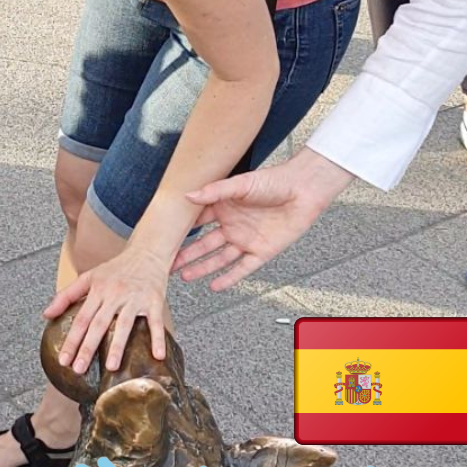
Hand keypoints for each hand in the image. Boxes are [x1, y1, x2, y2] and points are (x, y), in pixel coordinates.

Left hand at [43, 244, 168, 373]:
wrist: (147, 252)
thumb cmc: (117, 268)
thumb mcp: (89, 276)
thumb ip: (67, 295)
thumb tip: (46, 314)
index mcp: (98, 289)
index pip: (81, 318)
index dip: (71, 340)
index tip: (63, 360)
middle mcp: (115, 294)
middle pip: (99, 323)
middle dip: (88, 347)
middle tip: (79, 368)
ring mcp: (134, 298)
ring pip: (125, 324)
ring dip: (118, 346)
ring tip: (111, 368)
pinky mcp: (154, 301)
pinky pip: (156, 322)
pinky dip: (158, 339)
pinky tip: (157, 356)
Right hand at [174, 149, 352, 289]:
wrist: (304, 191)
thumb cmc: (273, 181)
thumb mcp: (240, 184)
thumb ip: (215, 192)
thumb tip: (188, 195)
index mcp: (224, 207)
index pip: (197, 221)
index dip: (181, 230)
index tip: (163, 237)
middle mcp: (232, 225)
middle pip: (204, 244)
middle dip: (186, 254)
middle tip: (168, 264)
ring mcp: (246, 240)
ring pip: (219, 258)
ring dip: (202, 267)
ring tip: (184, 276)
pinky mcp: (262, 252)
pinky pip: (242, 268)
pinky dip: (228, 278)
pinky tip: (214, 285)